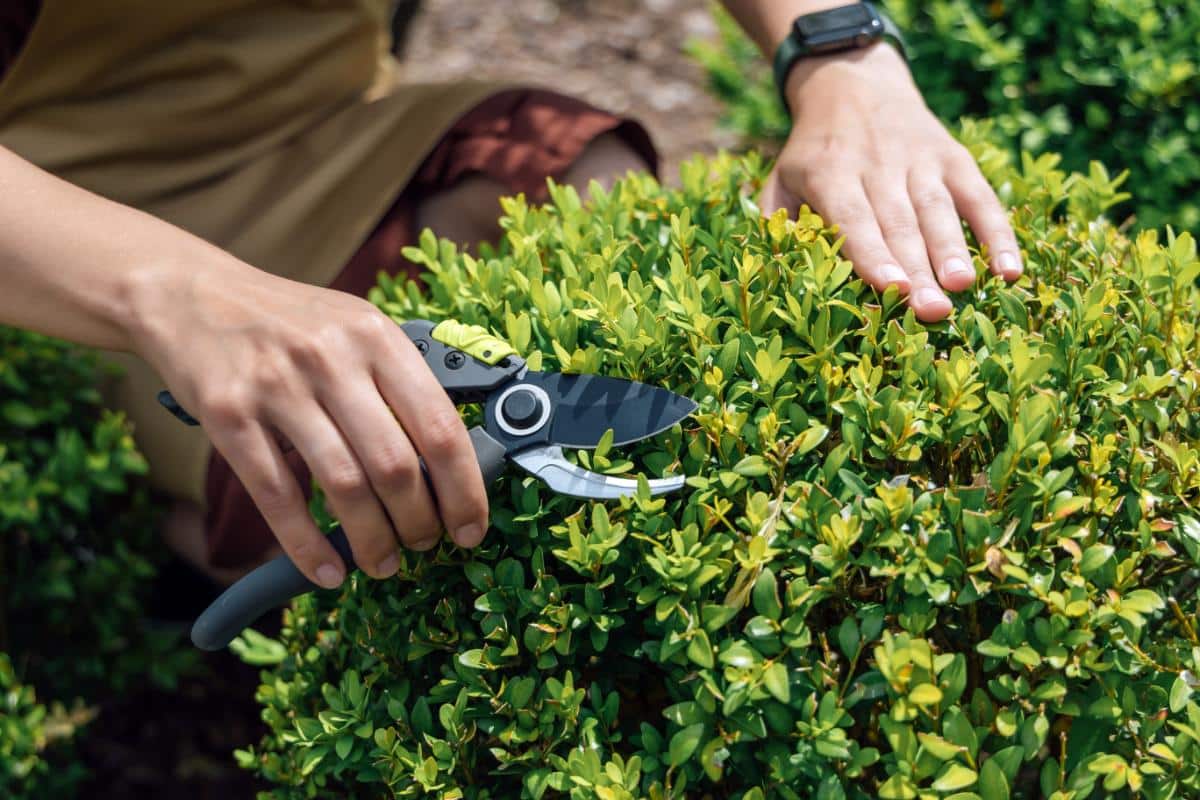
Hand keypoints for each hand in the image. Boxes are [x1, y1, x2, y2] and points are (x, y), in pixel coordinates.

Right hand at [128, 256, 488, 587]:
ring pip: (344, 486)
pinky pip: (278, 495)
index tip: (471, 527)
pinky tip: (327, 571)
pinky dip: (307, 546)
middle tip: (424, 545)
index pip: (440, 426)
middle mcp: (331, 358)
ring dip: (372, 540)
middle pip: (396, 465)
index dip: (463, 488)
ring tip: (384, 564)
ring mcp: (277, 386)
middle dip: (419, 522)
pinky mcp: (228, 414)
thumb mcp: (354, 329)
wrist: (190, 292)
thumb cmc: (288, 322)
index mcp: (376, 337)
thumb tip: (449, 464)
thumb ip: (398, 383)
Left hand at [762, 43, 1022, 320]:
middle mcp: (877, 164)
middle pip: (900, 223)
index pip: (854, 218)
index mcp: (830, 173)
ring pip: (938, 209)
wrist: (852, 85)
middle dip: (917, 269)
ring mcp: (919, 159)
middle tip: (931, 311)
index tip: (891, 287)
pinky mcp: (952, 157)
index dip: (872, 254)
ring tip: (964, 287)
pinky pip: (979, 197)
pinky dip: (997, 232)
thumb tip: (785, 272)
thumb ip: (780, 224)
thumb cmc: (813, 154)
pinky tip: (1009, 270)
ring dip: (954, 250)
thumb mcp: (782, 179)